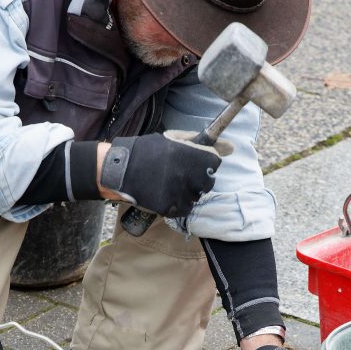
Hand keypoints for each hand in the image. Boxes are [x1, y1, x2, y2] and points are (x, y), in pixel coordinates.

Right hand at [98, 132, 221, 217]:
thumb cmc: (146, 151)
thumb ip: (201, 143)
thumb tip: (232, 148)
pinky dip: (175, 204)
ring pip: (195, 198)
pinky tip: (163, 193)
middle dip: (197, 180)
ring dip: (187, 193)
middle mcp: (187, 175)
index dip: (205, 164)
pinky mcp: (168, 207)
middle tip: (180, 175)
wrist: (118, 169)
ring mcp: (178, 193)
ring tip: (169, 184)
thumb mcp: (172, 140)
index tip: (195, 164)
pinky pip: (182, 209)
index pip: (214, 164)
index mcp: (190, 155)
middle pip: (207, 183)